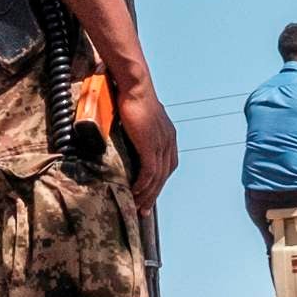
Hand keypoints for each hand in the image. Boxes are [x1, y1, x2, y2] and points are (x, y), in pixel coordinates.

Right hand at [113, 75, 177, 213]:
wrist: (134, 86)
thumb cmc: (132, 95)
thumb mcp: (138, 116)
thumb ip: (137, 129)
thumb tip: (127, 134)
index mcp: (168, 135)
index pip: (167, 166)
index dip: (159, 182)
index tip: (149, 194)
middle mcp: (168, 141)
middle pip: (164, 176)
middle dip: (154, 195)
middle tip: (144, 210)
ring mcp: (161, 144)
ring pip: (157, 178)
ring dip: (147, 194)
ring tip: (137, 206)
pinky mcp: (151, 145)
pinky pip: (149, 172)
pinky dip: (143, 185)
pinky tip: (135, 193)